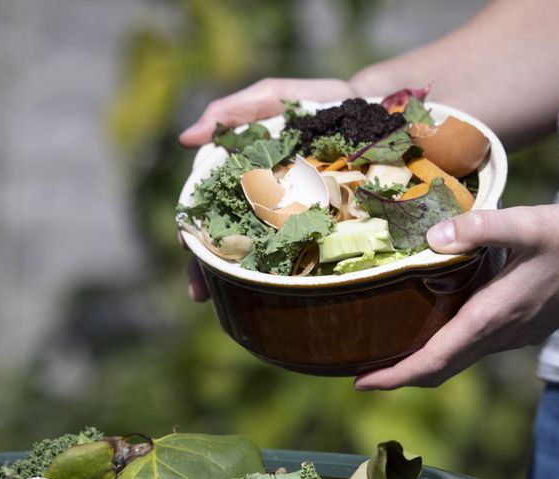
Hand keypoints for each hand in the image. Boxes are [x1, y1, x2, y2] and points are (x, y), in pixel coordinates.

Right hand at [180, 78, 358, 301]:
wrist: (373, 112)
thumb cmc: (315, 104)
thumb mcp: (271, 98)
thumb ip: (231, 112)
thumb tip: (185, 138)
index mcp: (244, 182)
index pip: (208, 213)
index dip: (193, 233)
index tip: (186, 249)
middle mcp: (264, 208)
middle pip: (228, 244)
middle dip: (209, 270)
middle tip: (201, 291)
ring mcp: (294, 224)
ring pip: (261, 260)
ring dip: (240, 283)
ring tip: (229, 302)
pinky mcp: (326, 232)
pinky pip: (307, 259)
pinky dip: (291, 280)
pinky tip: (283, 297)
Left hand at [354, 203, 558, 389]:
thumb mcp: (529, 223)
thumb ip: (480, 227)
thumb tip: (433, 237)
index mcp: (494, 316)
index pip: (434, 361)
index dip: (395, 376)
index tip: (360, 382)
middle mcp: (501, 334)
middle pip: (441, 370)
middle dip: (399, 376)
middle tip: (359, 373)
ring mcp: (514, 335)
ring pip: (458, 360)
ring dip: (421, 363)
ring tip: (387, 350)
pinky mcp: (523, 326)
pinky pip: (474, 347)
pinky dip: (445, 348)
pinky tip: (432, 325)